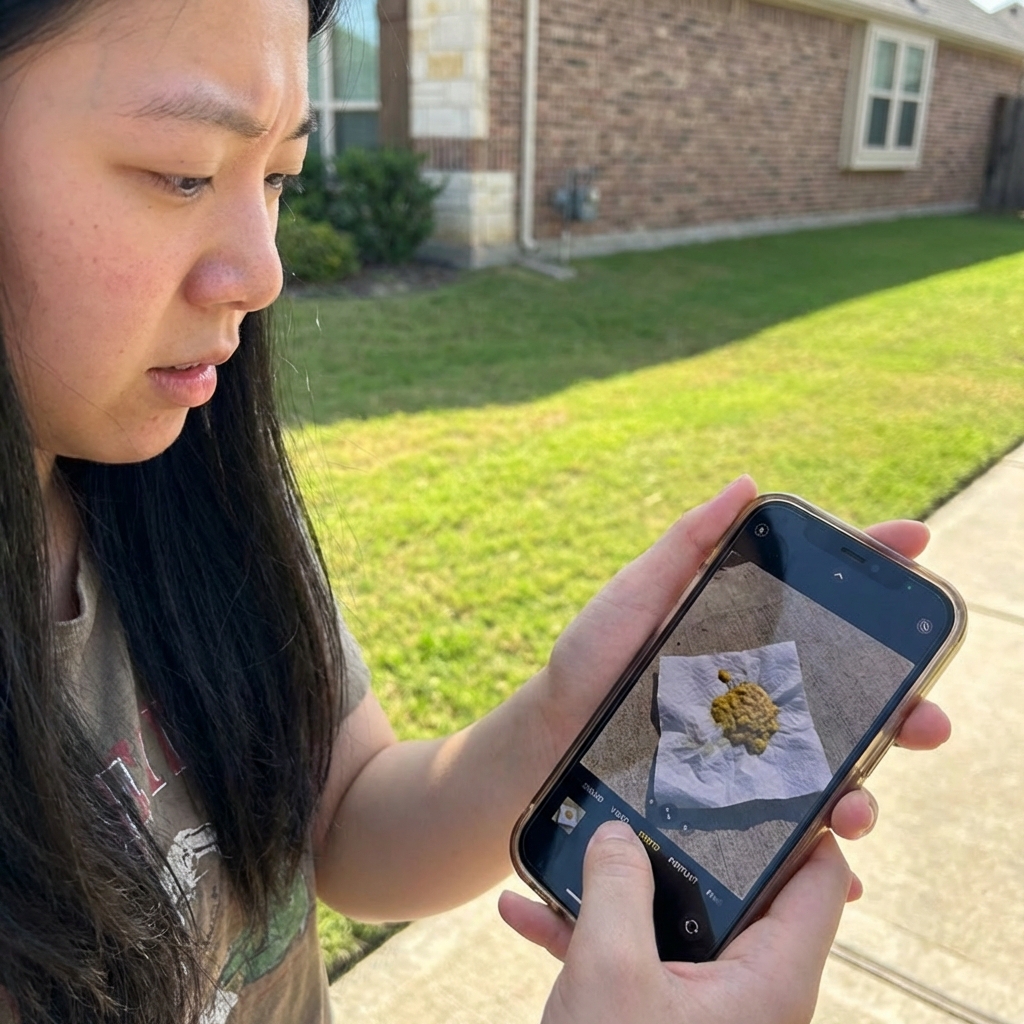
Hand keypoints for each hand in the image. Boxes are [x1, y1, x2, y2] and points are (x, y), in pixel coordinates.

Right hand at [500, 821, 850, 1023]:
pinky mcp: (658, 1017)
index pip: (822, 878)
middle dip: (682, 842)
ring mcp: (702, 1004)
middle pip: (738, 886)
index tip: (768, 768)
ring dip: (615, 886)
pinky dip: (587, 932)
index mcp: (769, 977)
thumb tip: (620, 833)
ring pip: (672, 918)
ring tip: (568, 847)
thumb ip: (618, 887)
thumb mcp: (609, 972)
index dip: (808, 818)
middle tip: (649, 790)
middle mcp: (748, 988)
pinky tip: (525, 910)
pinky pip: (633, 957)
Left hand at [539, 476, 950, 861]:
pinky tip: (832, 853)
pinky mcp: (732, 796)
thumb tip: (749, 484)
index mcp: (746, 635)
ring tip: (862, 801)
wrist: (548, 741)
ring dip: (869, 785)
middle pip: (854, 695)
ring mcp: (750, 747)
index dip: (872, 572)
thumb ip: (687, 544)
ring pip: (834, 764)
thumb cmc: (589, 660)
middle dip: (906, 706)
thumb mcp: (635, 594)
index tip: (914, 545)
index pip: (823, 602)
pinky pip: (790, 817)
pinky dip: (821, 839)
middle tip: (928, 719)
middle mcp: (761, 692)